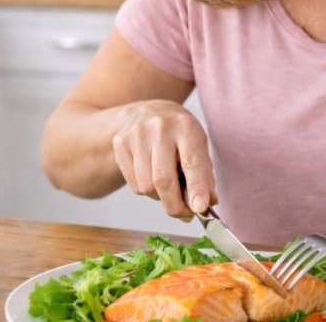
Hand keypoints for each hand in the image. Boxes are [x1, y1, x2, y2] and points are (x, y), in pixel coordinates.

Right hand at [112, 99, 215, 219]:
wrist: (147, 111)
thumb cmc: (178, 133)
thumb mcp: (198, 145)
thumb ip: (204, 175)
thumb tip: (205, 206)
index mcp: (186, 127)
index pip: (192, 163)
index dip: (197, 188)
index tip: (200, 208)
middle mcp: (160, 128)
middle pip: (163, 180)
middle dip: (175, 206)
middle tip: (184, 214)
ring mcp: (136, 135)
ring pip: (146, 187)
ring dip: (159, 197)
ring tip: (168, 187)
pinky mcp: (120, 144)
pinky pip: (134, 184)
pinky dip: (146, 190)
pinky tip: (151, 176)